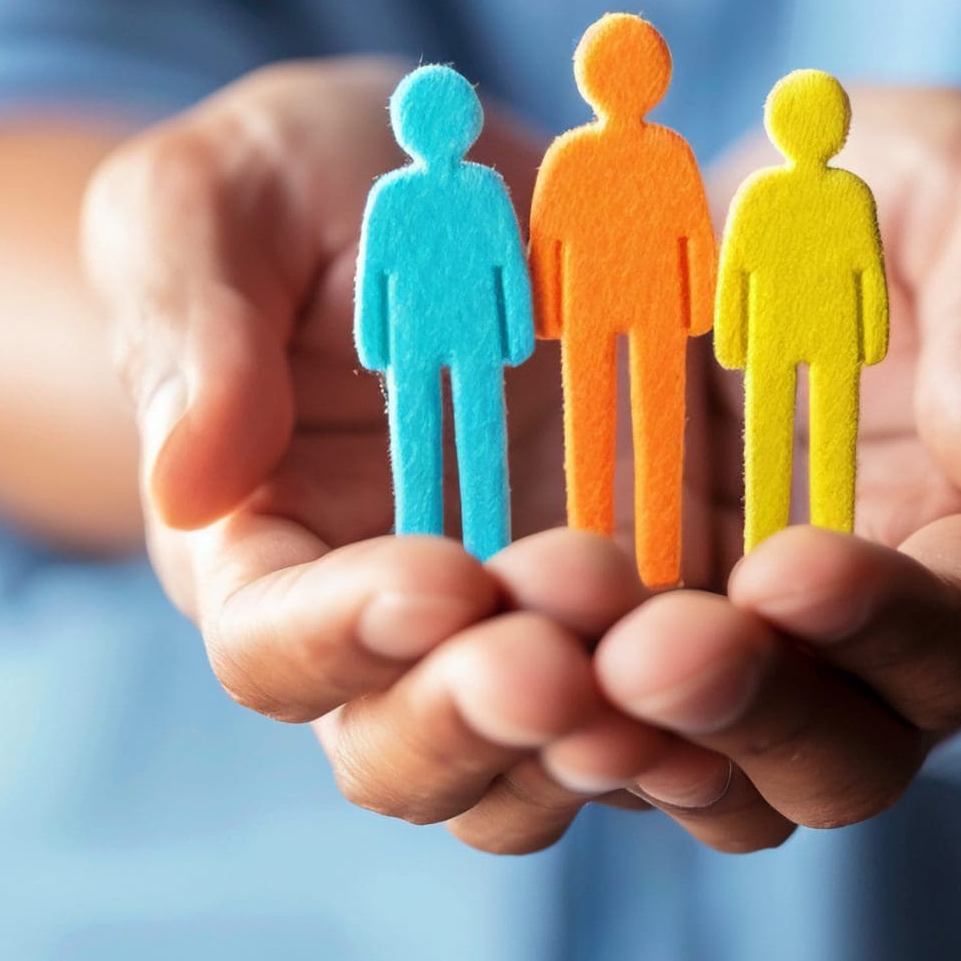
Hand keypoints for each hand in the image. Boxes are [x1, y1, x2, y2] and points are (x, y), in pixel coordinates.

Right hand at [80, 60, 732, 851]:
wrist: (465, 184)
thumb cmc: (304, 187)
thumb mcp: (217, 200)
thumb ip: (191, 321)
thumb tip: (185, 478)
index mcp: (258, 556)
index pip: (274, 648)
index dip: (346, 634)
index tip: (438, 576)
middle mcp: (387, 642)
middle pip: (407, 757)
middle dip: (483, 718)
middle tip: (565, 654)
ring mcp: (526, 644)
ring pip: (548, 775)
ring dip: (609, 741)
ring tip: (681, 658)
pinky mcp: (648, 622)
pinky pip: (679, 723)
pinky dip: (721, 717)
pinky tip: (775, 653)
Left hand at [594, 87, 960, 835]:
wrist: (772, 220)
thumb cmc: (919, 204)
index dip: (886, 621)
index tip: (789, 566)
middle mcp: (873, 651)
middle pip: (839, 761)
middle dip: (747, 712)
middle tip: (649, 651)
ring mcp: (741, 665)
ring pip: (706, 783)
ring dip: (626, 740)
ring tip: (536, 663)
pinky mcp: (623, 648)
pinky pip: (586, 730)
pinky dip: (532, 717)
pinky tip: (467, 653)